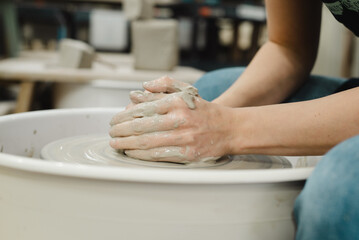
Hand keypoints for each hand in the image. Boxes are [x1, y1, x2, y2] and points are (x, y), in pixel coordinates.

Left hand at [109, 77, 232, 162]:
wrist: (230, 129)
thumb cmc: (204, 111)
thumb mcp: (187, 91)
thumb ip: (164, 85)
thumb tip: (141, 88)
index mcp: (176, 103)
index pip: (142, 109)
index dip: (123, 116)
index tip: (114, 120)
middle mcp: (179, 120)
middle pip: (140, 127)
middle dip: (120, 131)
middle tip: (111, 133)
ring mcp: (183, 138)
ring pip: (146, 142)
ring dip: (126, 144)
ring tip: (115, 144)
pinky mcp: (187, 154)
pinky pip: (158, 155)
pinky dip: (140, 155)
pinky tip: (131, 153)